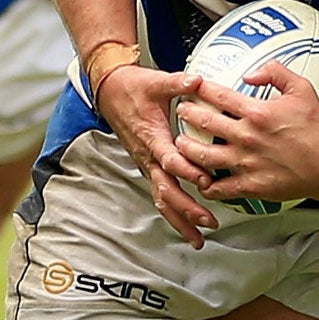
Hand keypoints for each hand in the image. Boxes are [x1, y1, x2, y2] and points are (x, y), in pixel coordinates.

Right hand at [95, 62, 217, 247]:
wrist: (110, 91)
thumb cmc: (134, 87)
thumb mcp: (156, 81)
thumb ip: (178, 83)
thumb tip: (196, 80)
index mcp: (152, 137)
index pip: (170, 160)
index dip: (188, 172)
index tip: (207, 182)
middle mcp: (148, 157)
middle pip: (166, 190)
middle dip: (187, 209)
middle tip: (208, 221)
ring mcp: (147, 165)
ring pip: (162, 199)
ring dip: (180, 219)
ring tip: (198, 238)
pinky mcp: (149, 167)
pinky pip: (160, 195)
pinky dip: (173, 213)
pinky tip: (186, 227)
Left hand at [171, 60, 318, 208]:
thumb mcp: (302, 89)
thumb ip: (275, 73)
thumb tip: (251, 73)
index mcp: (257, 112)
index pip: (218, 96)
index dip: (200, 89)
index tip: (193, 88)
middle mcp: (247, 137)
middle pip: (204, 123)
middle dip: (187, 115)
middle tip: (182, 112)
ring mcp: (247, 163)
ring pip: (203, 156)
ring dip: (187, 148)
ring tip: (181, 144)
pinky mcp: (251, 186)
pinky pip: (219, 188)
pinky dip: (206, 185)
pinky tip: (202, 180)